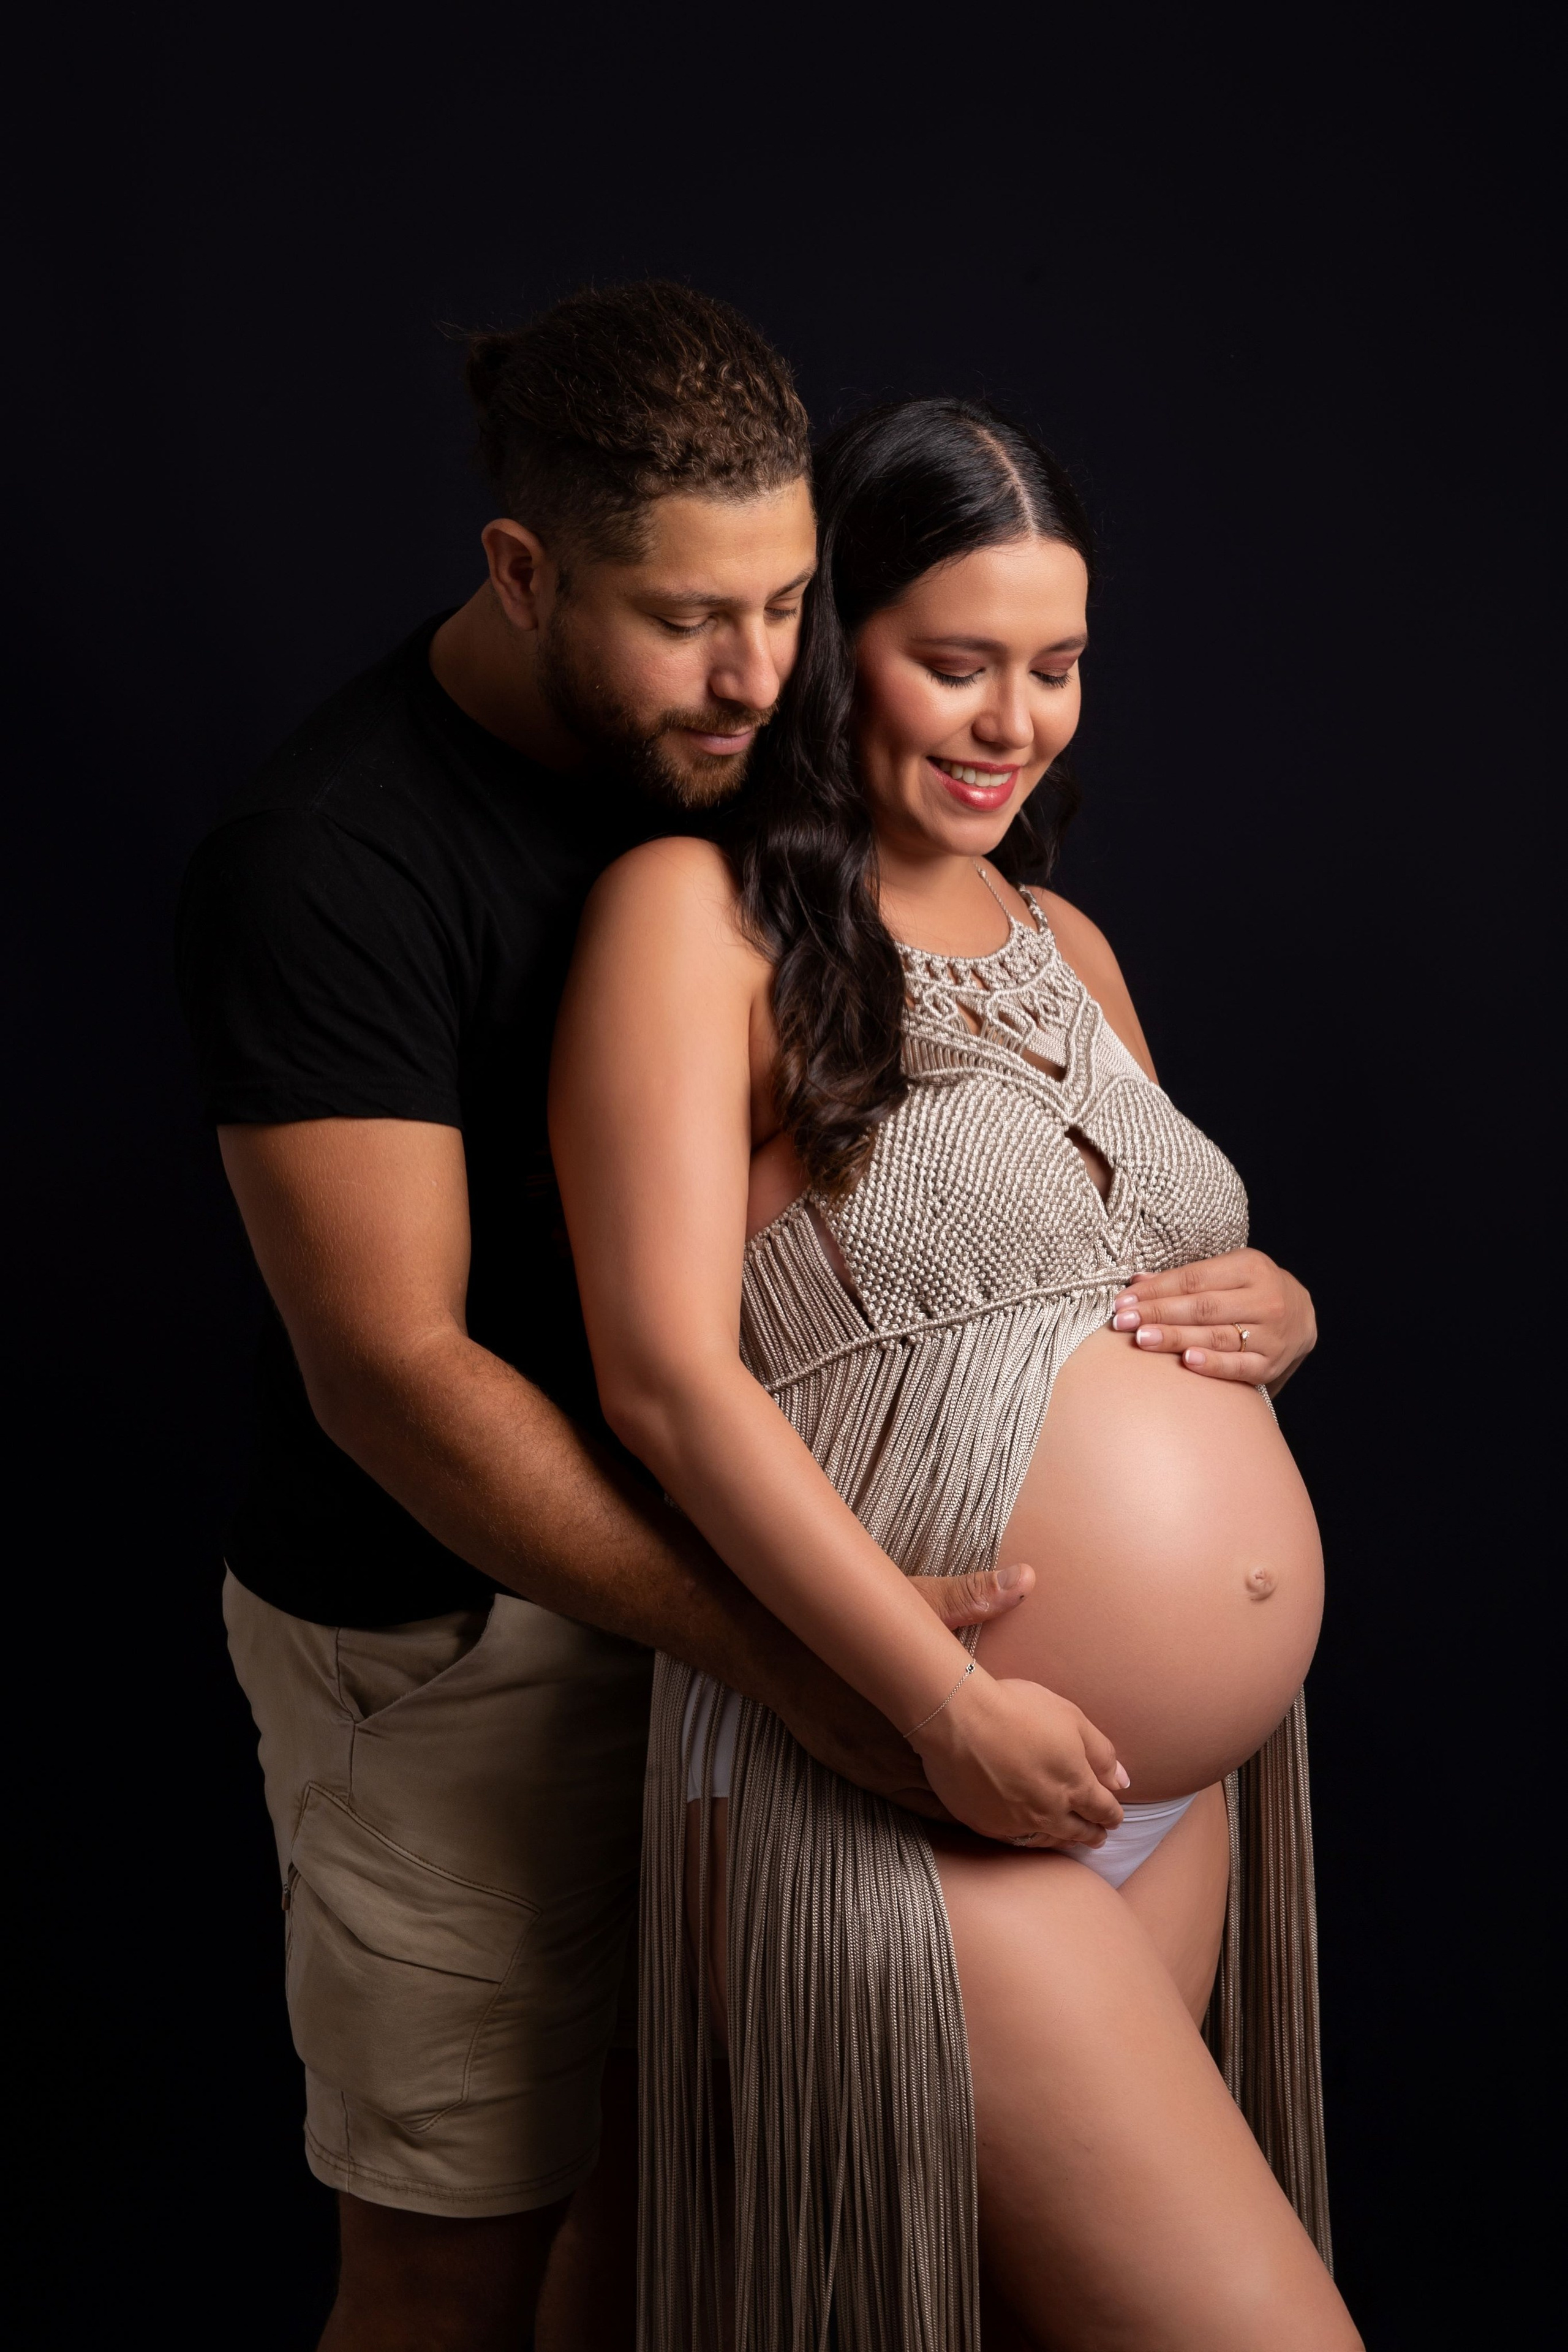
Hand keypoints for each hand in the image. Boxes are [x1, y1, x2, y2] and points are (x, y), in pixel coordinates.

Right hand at [764, 1562, 1036, 1819]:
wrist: (775, 1644)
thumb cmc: (848, 1618)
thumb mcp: (911, 1601)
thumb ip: (968, 1596)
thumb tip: (1027, 1578)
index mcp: (915, 1712)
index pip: (971, 1760)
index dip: (1003, 1771)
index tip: (1031, 1773)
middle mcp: (891, 1747)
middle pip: (951, 1790)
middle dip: (985, 1795)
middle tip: (1020, 1799)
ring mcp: (865, 1762)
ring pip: (922, 1801)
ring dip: (953, 1803)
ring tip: (991, 1808)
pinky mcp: (846, 1763)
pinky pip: (892, 1795)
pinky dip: (919, 1799)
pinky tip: (939, 1799)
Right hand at [908, 1668, 1128, 1846]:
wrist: (959, 1717)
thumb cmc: (1018, 1708)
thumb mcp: (1071, 1718)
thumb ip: (1101, 1753)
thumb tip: (1123, 1782)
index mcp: (1075, 1785)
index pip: (1103, 1809)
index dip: (1112, 1814)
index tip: (1115, 1817)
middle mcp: (1050, 1811)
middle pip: (1079, 1831)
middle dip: (1093, 1833)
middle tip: (1098, 1836)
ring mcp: (1016, 1821)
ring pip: (1048, 1839)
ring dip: (1063, 1840)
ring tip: (1068, 1840)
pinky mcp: (986, 1823)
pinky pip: (1014, 1838)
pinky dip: (1028, 1837)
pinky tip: (1028, 1833)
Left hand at [1111, 1246, 1316, 1394]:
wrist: (1303, 1315)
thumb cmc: (1252, 1290)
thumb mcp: (1228, 1272)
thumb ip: (1185, 1278)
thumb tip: (1137, 1281)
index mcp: (1250, 1268)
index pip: (1194, 1279)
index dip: (1156, 1290)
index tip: (1124, 1301)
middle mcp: (1264, 1299)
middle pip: (1202, 1308)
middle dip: (1158, 1314)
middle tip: (1123, 1322)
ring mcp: (1271, 1333)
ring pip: (1216, 1336)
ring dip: (1176, 1338)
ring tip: (1143, 1340)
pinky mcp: (1272, 1363)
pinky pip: (1239, 1366)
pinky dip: (1214, 1364)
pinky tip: (1187, 1362)